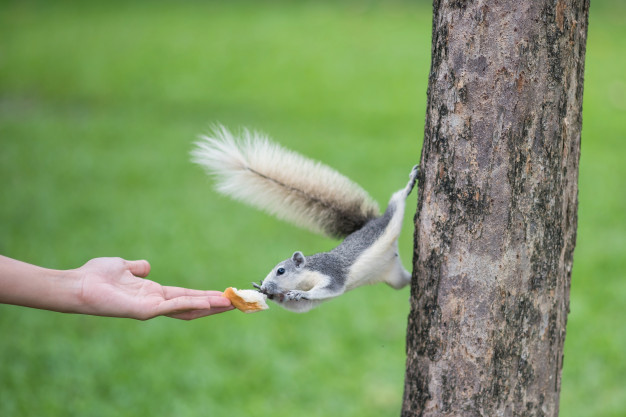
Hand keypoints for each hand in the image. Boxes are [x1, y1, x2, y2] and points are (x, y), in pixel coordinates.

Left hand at [74, 257, 233, 319]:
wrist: (78, 285)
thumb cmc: (96, 276)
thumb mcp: (123, 266)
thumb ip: (137, 268)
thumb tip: (146, 265)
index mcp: (153, 294)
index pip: (187, 296)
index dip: (207, 296)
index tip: (226, 294)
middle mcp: (156, 303)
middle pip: (193, 305)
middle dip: (216, 305)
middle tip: (238, 302)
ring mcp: (152, 309)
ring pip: (188, 308)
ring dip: (210, 306)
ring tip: (230, 303)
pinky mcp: (145, 310)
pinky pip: (173, 306)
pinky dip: (191, 304)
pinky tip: (208, 302)